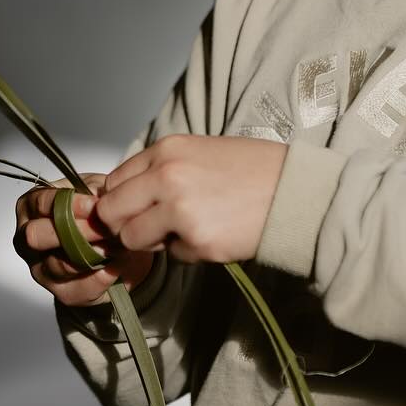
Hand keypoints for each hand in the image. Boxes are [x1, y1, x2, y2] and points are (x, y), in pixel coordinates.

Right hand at [14, 173, 154, 306]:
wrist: (118, 248)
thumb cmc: (100, 213)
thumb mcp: (98, 191)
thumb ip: (95, 192)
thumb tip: (99, 201)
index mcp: (33, 205)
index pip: (41, 203)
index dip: (69, 204)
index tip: (95, 205)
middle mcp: (28, 238)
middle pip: (37, 236)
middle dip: (75, 231)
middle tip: (104, 228)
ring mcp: (40, 268)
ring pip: (58, 265)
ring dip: (92, 255)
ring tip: (116, 246)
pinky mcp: (60, 292)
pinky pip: (76, 290)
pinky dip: (99, 279)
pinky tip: (114, 266)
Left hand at [95, 134, 286, 264]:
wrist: (294, 192)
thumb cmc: (252, 171)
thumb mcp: (199, 153)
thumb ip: (161, 171)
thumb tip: (127, 197)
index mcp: (166, 150)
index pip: (114, 182)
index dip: (121, 201)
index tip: (133, 211)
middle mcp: (166, 175)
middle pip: (111, 213)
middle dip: (127, 225)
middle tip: (151, 228)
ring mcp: (179, 209)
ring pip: (133, 239)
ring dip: (154, 241)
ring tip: (187, 229)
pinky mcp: (197, 240)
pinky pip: (172, 255)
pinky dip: (188, 252)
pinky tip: (214, 234)